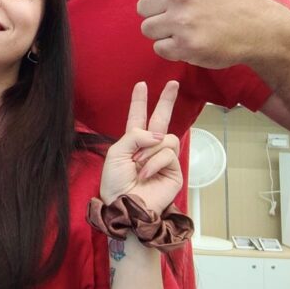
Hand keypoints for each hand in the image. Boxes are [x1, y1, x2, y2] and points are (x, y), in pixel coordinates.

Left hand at [100, 81, 182, 213]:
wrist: (125, 205)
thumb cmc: (115, 182)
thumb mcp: (116, 152)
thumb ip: (135, 136)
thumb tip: (158, 134)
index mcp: (132, 141)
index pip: (138, 117)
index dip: (139, 101)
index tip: (142, 84)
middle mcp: (149, 147)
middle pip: (161, 119)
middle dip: (167, 100)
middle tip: (173, 83)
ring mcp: (163, 158)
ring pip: (165, 138)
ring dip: (149, 151)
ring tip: (138, 166)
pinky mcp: (174, 170)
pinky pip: (168, 153)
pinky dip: (154, 162)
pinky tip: (146, 173)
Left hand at [137, 0, 265, 68]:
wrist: (260, 27)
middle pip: (143, 8)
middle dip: (160, 13)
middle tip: (186, 14)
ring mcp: (182, 22)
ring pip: (148, 28)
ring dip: (165, 31)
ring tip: (189, 26)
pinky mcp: (186, 46)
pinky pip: (159, 48)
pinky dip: (173, 48)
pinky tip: (192, 40)